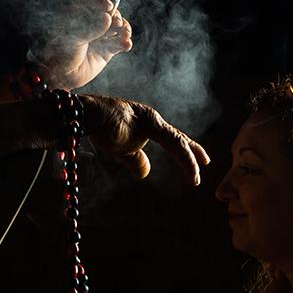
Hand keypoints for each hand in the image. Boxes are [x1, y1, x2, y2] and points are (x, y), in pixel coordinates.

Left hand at [33, 0, 132, 89]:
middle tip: (117, 23)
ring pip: (116, 27)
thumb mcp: (73, 39)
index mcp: (76, 15)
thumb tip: (107, 17)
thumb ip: (90, 28)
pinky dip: (125, 42)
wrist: (61, 77)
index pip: (90, 1)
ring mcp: (99, 36)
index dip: (100, 1)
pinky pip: (119, 42)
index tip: (108, 7)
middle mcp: (89, 24)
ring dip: (124, 29)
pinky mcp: (107, 50)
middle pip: (108, 13)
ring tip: (124, 35)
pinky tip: (126, 45)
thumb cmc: (60, 54)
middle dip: (115, 16)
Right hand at [80, 94, 209, 183]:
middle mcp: (152, 118)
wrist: (86, 115)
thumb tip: (145, 173)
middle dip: (193, 152)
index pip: (172, 137)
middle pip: (178, 137)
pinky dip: (183, 156)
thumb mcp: (120, 149)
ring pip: (177, 141)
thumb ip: (135, 159)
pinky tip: (190, 168)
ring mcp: (150, 119)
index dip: (187, 149)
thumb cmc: (100, 128)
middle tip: (206, 163)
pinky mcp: (147, 123)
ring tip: (195, 177)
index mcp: (148, 123)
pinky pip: (172, 141)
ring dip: (188, 161)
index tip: (201, 160)